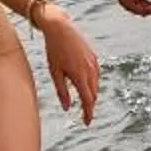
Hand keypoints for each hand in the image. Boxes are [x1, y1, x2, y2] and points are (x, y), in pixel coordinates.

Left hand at [34, 3, 101, 124]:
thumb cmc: (54, 50)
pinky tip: (86, 85)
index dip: (88, 113)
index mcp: (80, 76)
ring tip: (85, 102)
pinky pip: (96, 75)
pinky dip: (93, 83)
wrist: (60, 27)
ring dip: (92, 95)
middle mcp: (90, 70)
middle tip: (84, 115)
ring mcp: (93, 63)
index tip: (87, 123)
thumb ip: (62, 91)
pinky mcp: (94, 57)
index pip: (88, 100)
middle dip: (90, 106)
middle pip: (94, 95)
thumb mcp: (54, 72)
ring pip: (96, 85)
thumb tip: (67, 108)